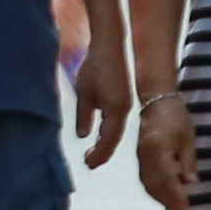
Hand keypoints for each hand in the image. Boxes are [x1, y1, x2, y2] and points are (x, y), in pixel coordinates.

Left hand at [68, 30, 135, 170]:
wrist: (110, 46)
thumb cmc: (95, 67)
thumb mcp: (84, 93)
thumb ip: (84, 116)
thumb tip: (84, 136)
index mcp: (116, 110)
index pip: (108, 140)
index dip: (99, 154)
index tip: (88, 164)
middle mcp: (125, 109)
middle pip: (115, 138)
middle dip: (102, 152)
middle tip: (89, 163)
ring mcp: (126, 103)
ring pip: (117, 130)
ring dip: (106, 143)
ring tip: (93, 153)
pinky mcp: (124, 98)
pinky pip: (117, 121)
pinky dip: (109, 132)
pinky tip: (100, 134)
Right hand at [135, 81, 194, 209]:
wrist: (155, 100)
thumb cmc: (175, 116)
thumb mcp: (187, 138)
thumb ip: (188, 161)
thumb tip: (191, 183)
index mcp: (159, 151)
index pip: (168, 180)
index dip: (176, 197)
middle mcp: (146, 156)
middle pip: (155, 185)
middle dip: (168, 201)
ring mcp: (140, 156)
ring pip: (148, 183)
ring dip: (160, 197)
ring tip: (173, 206)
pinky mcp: (139, 155)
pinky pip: (144, 176)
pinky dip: (154, 188)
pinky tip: (163, 192)